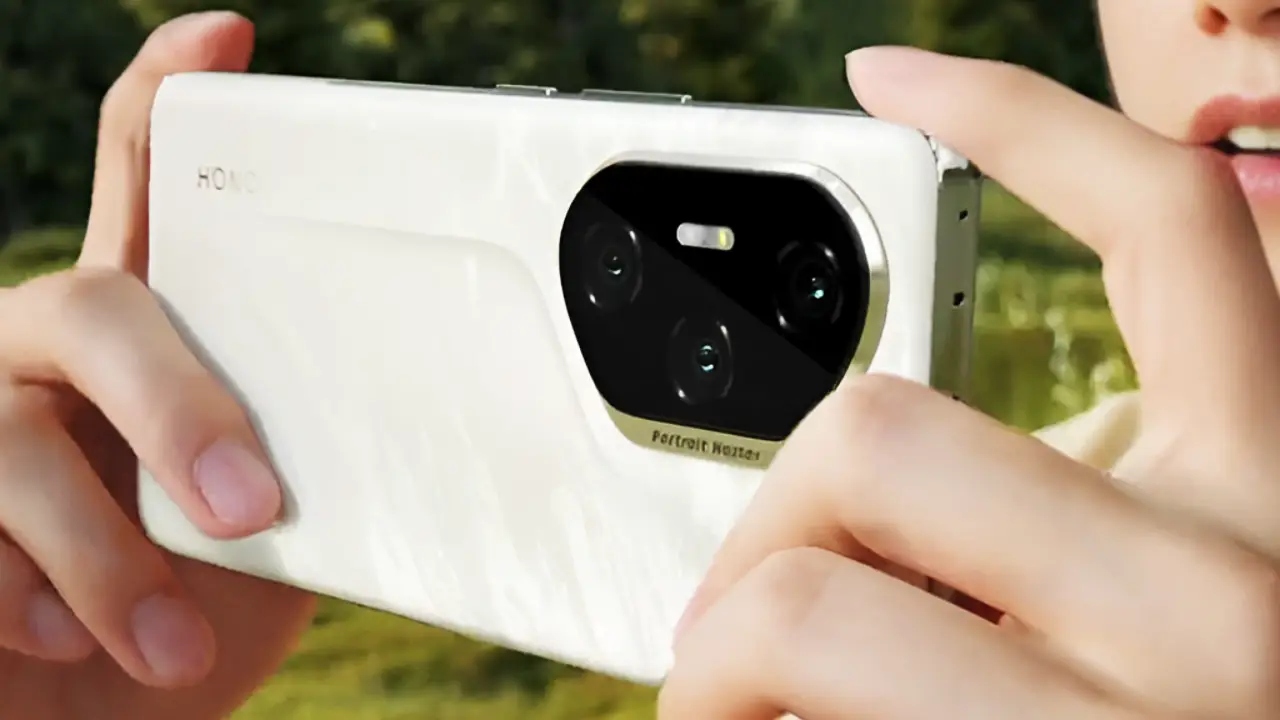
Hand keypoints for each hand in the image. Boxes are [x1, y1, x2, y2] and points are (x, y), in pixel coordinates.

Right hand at [0, 13, 313, 719]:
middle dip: (175, 405)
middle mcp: (44, 360)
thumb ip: (301, 478)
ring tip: (170, 645)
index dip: (166, 102)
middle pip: (95, 306)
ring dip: (103, 552)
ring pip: (7, 437)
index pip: (144, 193)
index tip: (225, 37)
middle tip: (245, 506)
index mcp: (142, 347)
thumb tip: (422, 457)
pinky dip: (17, 598)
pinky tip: (62, 647)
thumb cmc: (182, 633)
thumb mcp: (269, 553)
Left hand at [659, 47, 1279, 719]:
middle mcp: (1240, 582)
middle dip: (763, 519)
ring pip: (800, 598)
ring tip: (729, 713)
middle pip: (874, 433)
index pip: (1176, 224)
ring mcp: (1145, 709)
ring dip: (719, 659)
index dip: (1025, 117)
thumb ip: (1070, 508)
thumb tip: (876, 465)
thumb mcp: (1180, 593)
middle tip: (731, 615)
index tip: (889, 72)